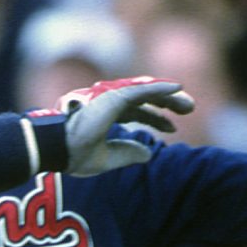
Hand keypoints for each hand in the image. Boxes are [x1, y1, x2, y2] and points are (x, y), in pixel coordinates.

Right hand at [53, 76, 195, 174]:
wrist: (57, 149)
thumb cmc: (73, 153)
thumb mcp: (106, 158)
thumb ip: (126, 153)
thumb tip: (148, 153)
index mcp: (106, 114)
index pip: (136, 111)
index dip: (155, 118)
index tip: (171, 128)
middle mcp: (109, 102)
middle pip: (145, 99)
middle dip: (167, 104)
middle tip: (188, 109)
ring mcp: (111, 97)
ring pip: (147, 92)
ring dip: (169, 96)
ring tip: (189, 104)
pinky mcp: (113, 96)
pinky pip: (142, 89)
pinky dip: (160, 88)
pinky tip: (177, 88)